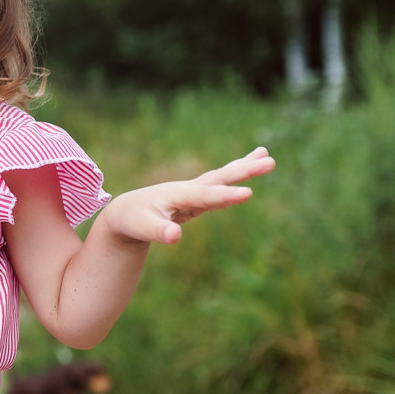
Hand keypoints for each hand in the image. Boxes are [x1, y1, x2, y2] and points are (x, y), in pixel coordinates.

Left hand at [103, 147, 274, 245]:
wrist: (125, 212)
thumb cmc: (132, 220)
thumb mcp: (142, 228)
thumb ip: (158, 231)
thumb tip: (175, 237)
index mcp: (178, 195)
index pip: (206, 196)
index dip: (226, 196)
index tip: (248, 193)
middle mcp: (188, 189)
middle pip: (219, 178)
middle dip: (243, 170)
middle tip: (269, 161)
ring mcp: (193, 192)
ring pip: (221, 178)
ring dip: (243, 168)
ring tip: (267, 156)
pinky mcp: (195, 199)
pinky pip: (219, 188)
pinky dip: (234, 182)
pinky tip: (247, 184)